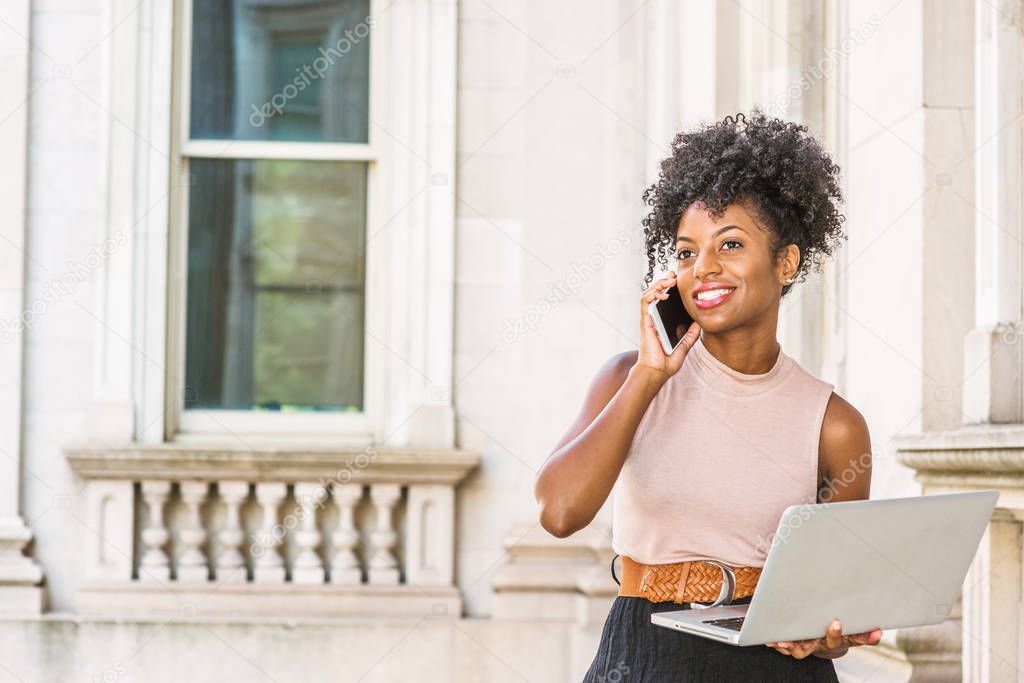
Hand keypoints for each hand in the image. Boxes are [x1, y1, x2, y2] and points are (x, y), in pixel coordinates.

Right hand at [636, 271, 700, 379]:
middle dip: (663, 281)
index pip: (663, 300)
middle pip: (655, 293)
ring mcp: (648, 319)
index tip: (679, 281)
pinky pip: (645, 302)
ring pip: (648, 294)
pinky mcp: (645, 322)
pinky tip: (664, 294)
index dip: (669, 288)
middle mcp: (653, 318)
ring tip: (670, 279)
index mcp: (661, 322)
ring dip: (658, 284)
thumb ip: (690, 335)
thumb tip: (698, 324)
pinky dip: (652, 294)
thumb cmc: (666, 362)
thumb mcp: (684, 347)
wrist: (657, 372)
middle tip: (674, 274)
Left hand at [765, 619, 881, 659]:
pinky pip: (785, 646)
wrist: (828, 644)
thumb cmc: (842, 637)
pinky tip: (768, 639)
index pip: (837, 641)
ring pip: (796, 649)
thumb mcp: (854, 636)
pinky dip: (777, 644)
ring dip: (787, 645)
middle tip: (791, 639)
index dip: (836, 634)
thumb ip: (865, 635)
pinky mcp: (795, 644)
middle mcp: (818, 646)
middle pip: (811, 647)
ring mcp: (806, 646)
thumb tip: (879, 632)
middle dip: (800, 644)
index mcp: (833, 643)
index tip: (837, 623)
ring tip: (779, 641)